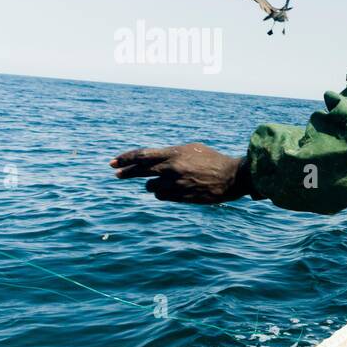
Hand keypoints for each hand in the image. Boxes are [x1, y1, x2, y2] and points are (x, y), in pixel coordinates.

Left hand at [110, 143, 249, 203]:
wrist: (233, 176)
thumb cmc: (212, 160)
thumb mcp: (191, 149)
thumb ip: (170, 154)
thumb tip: (151, 160)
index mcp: (174, 153)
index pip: (142, 155)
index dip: (125, 158)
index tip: (113, 162)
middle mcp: (172, 168)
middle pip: (141, 171)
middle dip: (126, 172)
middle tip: (116, 173)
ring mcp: (176, 184)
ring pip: (150, 187)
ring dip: (152, 184)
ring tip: (164, 182)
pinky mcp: (181, 197)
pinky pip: (161, 196)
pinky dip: (162, 193)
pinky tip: (171, 190)